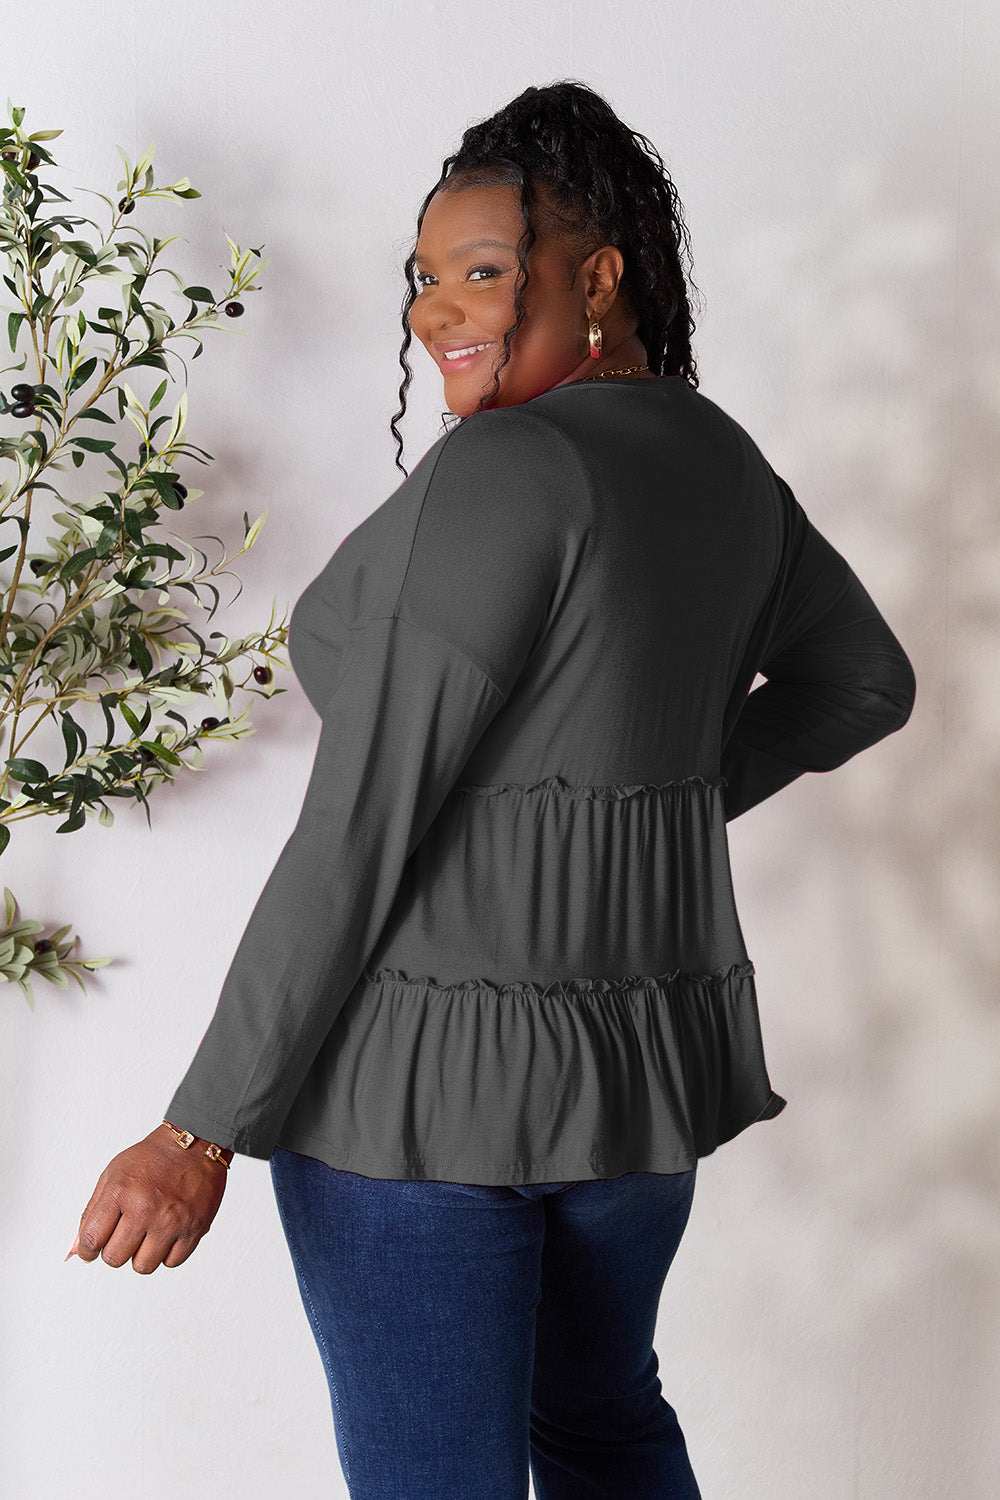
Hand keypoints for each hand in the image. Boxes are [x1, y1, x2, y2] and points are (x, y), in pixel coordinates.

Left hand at [66, 1124, 230, 1272]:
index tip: (92, 1249)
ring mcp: (171, 1221)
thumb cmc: (153, 1158)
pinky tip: (166, 1234)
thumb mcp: (113, 1175)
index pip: (92, 1240)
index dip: (88, 1250)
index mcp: (121, 1192)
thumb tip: (77, 1250)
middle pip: (115, 1258)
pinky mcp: (195, 1229)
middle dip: (115, 1250)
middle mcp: (146, 1209)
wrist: (195, 1145)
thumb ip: (92, 1213)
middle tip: (123, 1234)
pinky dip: (166, 1253)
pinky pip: (172, 1262)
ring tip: (146, 1235)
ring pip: (143, 1266)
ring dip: (141, 1255)